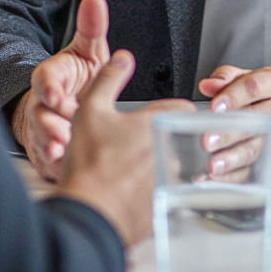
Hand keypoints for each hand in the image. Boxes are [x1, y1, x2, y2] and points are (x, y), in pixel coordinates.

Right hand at [11, 0, 111, 180]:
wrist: (62, 105)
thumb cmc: (76, 78)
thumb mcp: (87, 51)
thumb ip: (91, 28)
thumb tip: (95, 0)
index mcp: (51, 77)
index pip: (44, 79)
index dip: (48, 88)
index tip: (55, 96)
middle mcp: (42, 105)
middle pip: (39, 115)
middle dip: (50, 125)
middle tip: (64, 133)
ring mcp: (42, 130)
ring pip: (40, 141)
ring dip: (51, 147)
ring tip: (62, 153)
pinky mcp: (46, 153)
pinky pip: (47, 164)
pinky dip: (55, 168)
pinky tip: (64, 171)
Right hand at [58, 50, 192, 244]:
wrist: (87, 214)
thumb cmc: (89, 164)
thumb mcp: (91, 110)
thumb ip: (109, 79)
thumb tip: (122, 57)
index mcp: (156, 126)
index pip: (183, 109)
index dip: (169, 110)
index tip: (152, 117)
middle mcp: (169, 153)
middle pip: (177, 139)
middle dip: (161, 140)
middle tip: (134, 146)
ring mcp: (168, 183)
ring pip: (172, 168)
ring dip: (158, 167)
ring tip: (129, 172)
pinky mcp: (163, 208)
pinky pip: (165, 195)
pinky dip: (152, 193)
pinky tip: (129, 194)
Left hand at [198, 65, 270, 181]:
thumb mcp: (259, 80)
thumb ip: (230, 78)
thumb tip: (208, 85)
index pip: (254, 87)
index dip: (233, 96)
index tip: (215, 107)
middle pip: (256, 121)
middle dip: (230, 133)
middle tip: (208, 140)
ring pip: (259, 150)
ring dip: (233, 159)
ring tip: (213, 164)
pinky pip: (261, 171)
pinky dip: (238, 176)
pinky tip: (222, 177)